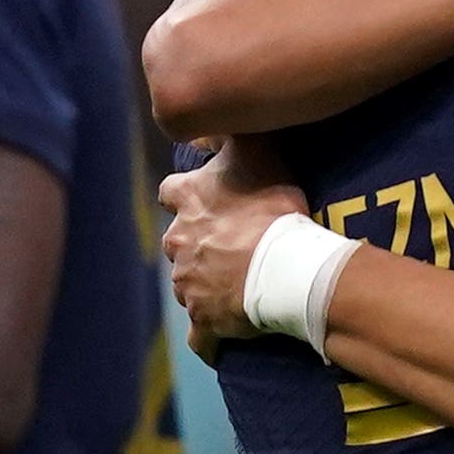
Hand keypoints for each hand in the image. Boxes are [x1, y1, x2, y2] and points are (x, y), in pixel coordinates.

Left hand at [158, 141, 308, 346]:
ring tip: (236, 289)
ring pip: (187, 285)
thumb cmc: (272, 208)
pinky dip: (210, 338)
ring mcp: (187, 284)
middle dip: (196, 245)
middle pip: (177, 242)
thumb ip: (232, 129)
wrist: (283, 267)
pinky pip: (201, 336)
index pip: (170, 192)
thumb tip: (213, 115)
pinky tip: (223, 339)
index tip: (204, 199)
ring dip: (205, 286)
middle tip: (229, 247)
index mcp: (187, 201)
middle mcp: (178, 241)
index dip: (187, 195)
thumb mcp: (256, 150)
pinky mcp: (202, 320)